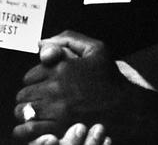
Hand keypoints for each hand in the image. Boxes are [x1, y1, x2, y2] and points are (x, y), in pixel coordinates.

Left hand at [13, 31, 157, 143]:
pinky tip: (38, 123)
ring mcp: (56, 109)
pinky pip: (28, 129)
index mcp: (63, 66)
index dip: (37, 79)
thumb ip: (68, 39)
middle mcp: (56, 87)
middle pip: (24, 93)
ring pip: (23, 111)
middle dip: (32, 95)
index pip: (31, 74)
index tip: (47, 82)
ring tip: (41, 110)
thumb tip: (42, 43)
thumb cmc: (109, 77)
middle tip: (44, 97)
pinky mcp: (57, 128)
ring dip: (28, 111)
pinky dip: (27, 127)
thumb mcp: (96, 49)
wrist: (123, 106)